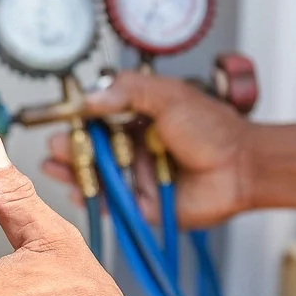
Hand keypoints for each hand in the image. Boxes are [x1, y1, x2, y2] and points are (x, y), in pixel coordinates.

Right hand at [42, 71, 254, 227]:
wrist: (242, 167)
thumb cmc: (213, 130)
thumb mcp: (169, 96)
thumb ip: (128, 91)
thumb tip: (90, 98)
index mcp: (136, 120)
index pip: (96, 118)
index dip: (76, 120)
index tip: (60, 118)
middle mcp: (131, 148)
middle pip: (88, 149)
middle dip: (68, 148)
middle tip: (55, 145)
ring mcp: (133, 177)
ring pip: (93, 176)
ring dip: (71, 171)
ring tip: (53, 166)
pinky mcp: (138, 204)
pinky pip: (107, 203)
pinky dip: (89, 198)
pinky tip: (74, 189)